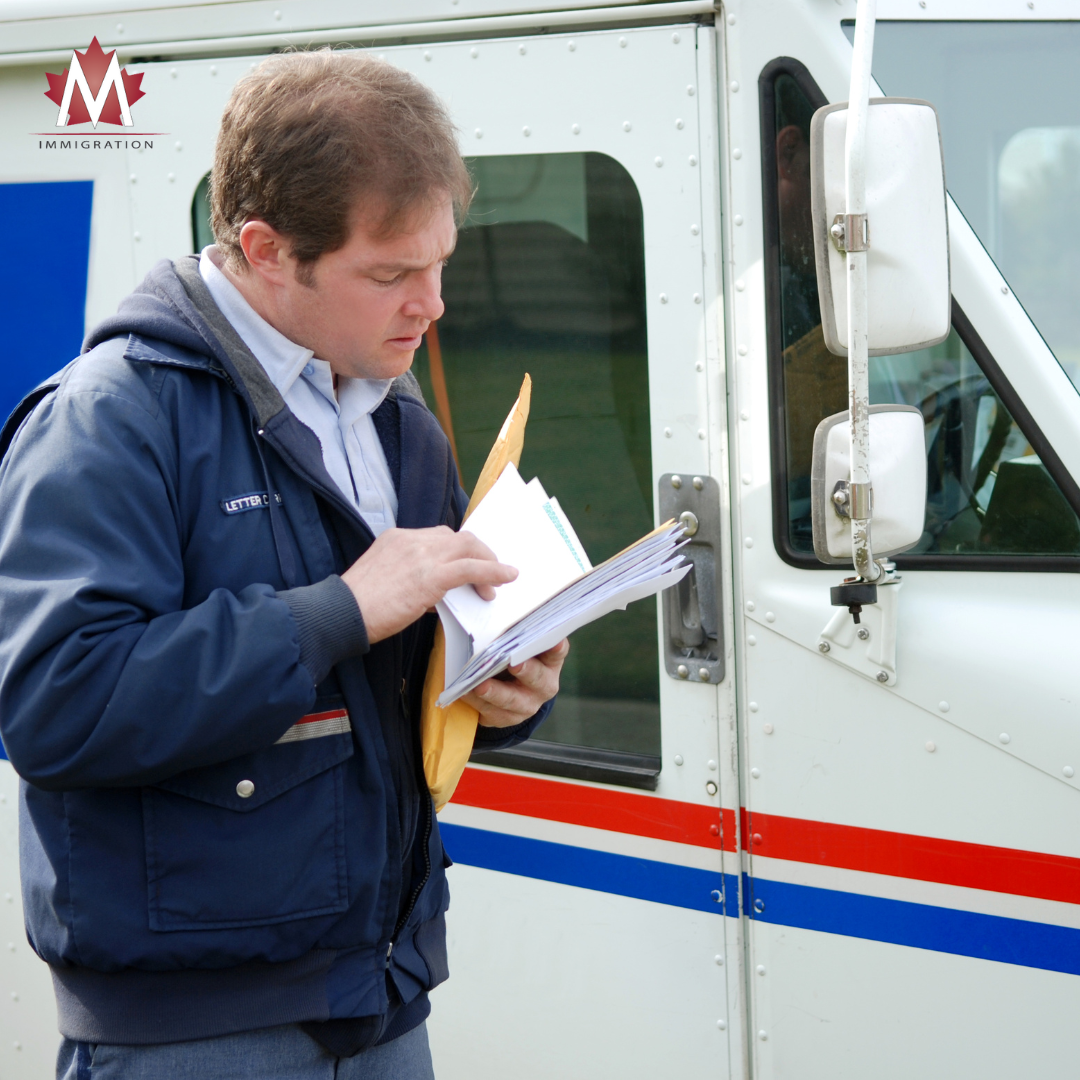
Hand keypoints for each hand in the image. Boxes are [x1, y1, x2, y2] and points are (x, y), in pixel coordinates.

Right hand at [341, 526, 517, 643]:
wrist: (342, 613)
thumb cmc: (359, 607)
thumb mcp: (386, 582)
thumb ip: (412, 580)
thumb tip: (438, 597)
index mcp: (397, 538)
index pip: (438, 536)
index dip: (457, 551)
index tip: (468, 564)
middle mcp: (411, 539)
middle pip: (457, 537)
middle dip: (478, 553)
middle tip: (489, 572)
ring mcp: (421, 554)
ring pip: (468, 548)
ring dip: (487, 563)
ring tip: (498, 582)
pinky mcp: (430, 576)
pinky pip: (470, 568)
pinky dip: (492, 571)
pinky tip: (505, 579)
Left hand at [463, 639, 569, 728]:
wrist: (505, 690)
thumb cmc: (511, 657)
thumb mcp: (516, 645)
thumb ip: (513, 633)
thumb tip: (495, 610)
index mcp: (549, 662)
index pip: (557, 652)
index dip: (557, 647)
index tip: (554, 641)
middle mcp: (544, 685)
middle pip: (538, 678)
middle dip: (526, 671)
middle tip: (514, 663)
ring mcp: (526, 704)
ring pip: (512, 700)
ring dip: (495, 692)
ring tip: (480, 685)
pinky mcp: (507, 718)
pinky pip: (491, 711)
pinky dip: (476, 702)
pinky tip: (465, 692)